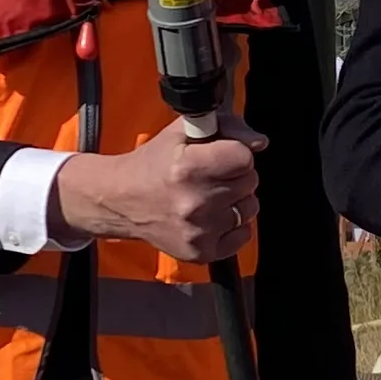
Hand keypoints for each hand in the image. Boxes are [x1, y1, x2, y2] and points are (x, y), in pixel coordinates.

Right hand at [53, 120, 263, 263]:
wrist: (121, 201)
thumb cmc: (152, 164)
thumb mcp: (181, 132)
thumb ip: (225, 126)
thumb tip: (259, 141)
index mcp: (189, 168)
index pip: (244, 157)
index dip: (235, 152)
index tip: (221, 155)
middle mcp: (195, 203)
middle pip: (249, 182)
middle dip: (234, 174)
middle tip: (210, 175)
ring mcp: (199, 232)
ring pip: (250, 208)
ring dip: (236, 200)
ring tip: (209, 195)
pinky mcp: (201, 253)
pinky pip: (243, 234)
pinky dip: (232, 225)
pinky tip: (211, 216)